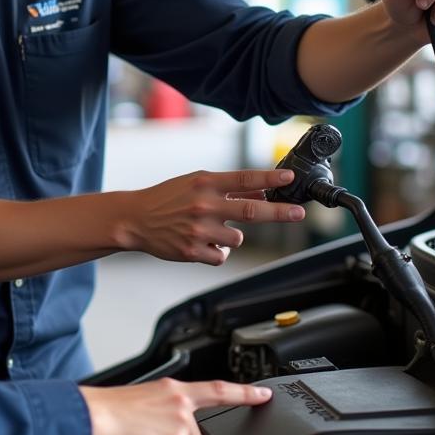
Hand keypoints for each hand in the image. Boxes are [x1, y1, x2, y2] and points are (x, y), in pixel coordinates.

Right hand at [79, 378, 271, 434]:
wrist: (92, 418)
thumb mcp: (140, 401)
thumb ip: (161, 411)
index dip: (243, 393)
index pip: (216, 389)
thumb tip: (164, 434)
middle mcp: (180, 404)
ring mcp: (180, 425)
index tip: (263, 395)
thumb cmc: (106, 412)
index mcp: (172, 389)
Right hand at [117, 168, 303, 264]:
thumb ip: (227, 189)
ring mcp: (198, 229)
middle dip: (280, 212)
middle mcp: (203, 205)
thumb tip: (262, 193)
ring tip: (209, 229)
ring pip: (237, 239)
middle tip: (299, 213)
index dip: (269, 179)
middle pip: (252, 211)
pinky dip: (217, 252)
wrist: (135, 219)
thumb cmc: (167, 198)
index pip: (244, 179)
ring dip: (231, 237)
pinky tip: (201, 242)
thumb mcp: (195, 184)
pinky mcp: (192, 251)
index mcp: (204, 183)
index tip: (289, 179)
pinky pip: (221, 256)